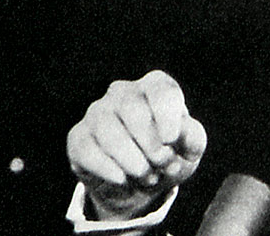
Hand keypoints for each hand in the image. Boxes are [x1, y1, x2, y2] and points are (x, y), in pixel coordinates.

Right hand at [67, 70, 207, 220]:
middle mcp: (123, 92)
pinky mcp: (78, 137)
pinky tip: (123, 179)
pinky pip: (88, 150)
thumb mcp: (190, 149)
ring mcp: (97, 112)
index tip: (171, 142)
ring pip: (109, 131)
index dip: (167, 116)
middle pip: (134, 111)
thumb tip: (179, 132)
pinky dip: (109, 170)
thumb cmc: (170, 156)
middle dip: (151, 145)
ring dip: (132, 161)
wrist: (141, 184)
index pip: (160, 90)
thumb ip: (191, 136)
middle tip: (161, 165)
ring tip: (147, 175)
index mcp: (155, 86)